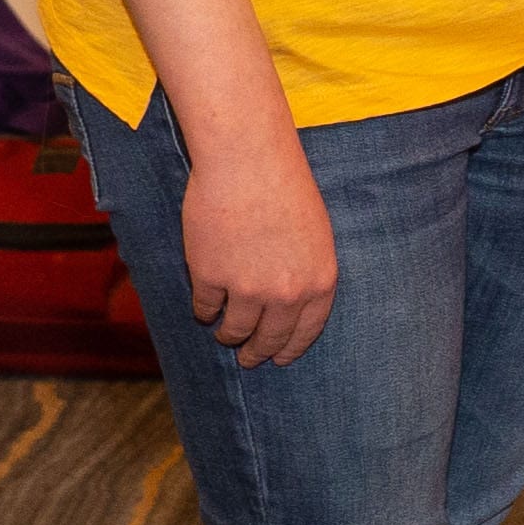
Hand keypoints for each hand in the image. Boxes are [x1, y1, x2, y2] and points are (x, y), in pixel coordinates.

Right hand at [175, 137, 339, 369]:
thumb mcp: (315, 235)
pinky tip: (204, 311)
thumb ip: (306, 271)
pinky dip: (204, 312)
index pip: (306, 332)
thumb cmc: (286, 189)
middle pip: (270, 338)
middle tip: (248, 361)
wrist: (249, 163)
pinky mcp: (210, 278)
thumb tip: (291, 303)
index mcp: (319, 282)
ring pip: (235, 329)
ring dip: (229, 337)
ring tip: (224, 337)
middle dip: (258, 354)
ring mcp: (247, 289)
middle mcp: (287, 293)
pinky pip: (206, 307)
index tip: (280, 360)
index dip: (291, 349)